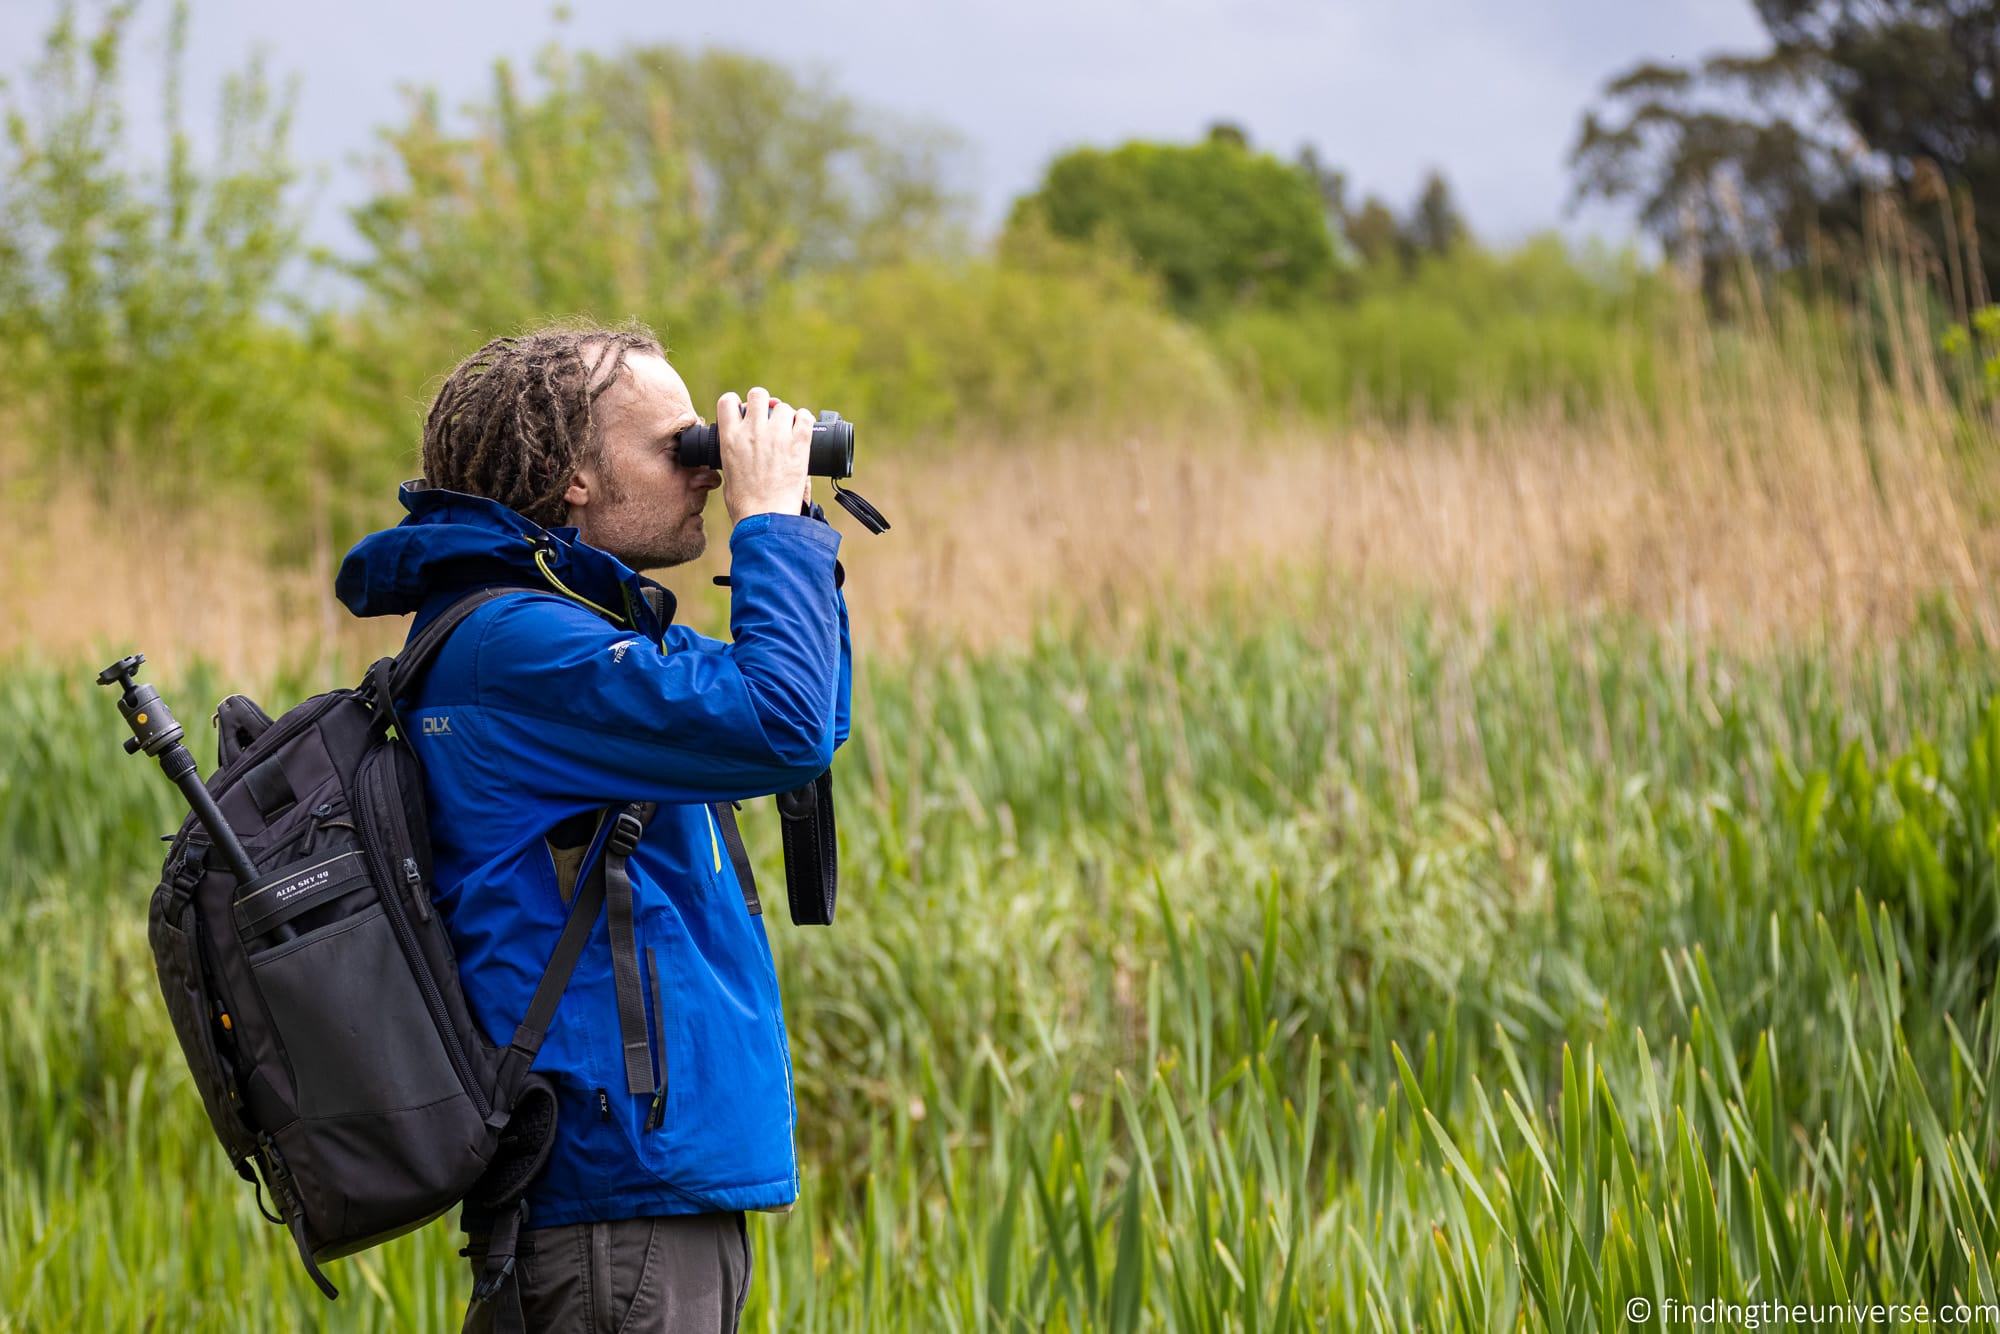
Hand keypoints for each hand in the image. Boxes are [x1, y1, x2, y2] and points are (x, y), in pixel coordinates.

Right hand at [716, 386, 814, 523]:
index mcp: (730, 438)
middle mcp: (752, 431)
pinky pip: (805, 417)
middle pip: (758, 395)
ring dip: (785, 416)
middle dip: (764, 404)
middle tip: (769, 418)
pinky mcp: (799, 444)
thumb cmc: (745, 504)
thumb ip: (733, 455)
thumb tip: (740, 451)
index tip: (743, 412)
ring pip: (783, 407)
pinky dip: (804, 420)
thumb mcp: (728, 474)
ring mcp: (777, 436)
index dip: (736, 403)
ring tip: (787, 430)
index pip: (727, 401)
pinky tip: (803, 429)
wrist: (766, 518)